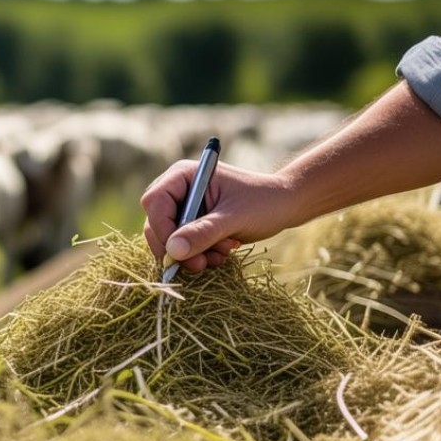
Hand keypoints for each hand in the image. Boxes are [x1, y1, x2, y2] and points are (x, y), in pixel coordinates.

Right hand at [140, 160, 298, 273]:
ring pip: (168, 239)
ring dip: (191, 255)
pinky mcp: (191, 224)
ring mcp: (183, 208)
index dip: (161, 228)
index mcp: (184, 176)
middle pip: (155, 223)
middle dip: (178, 247)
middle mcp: (178, 190)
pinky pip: (181, 246)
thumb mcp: (233, 218)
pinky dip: (197, 256)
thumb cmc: (264, 202)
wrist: (285, 206)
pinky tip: (220, 255)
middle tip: (200, 264)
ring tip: (220, 256)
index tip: (178, 252)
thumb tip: (173, 251)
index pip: (155, 202)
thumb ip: (203, 232)